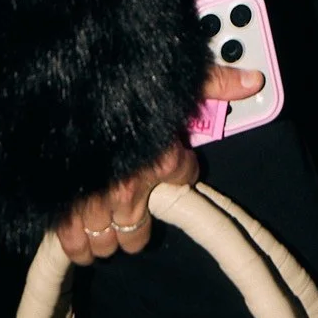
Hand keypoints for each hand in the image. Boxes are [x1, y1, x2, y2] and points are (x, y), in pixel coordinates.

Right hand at [54, 63, 263, 264]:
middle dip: (137, 224)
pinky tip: (82, 242)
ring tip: (108, 226)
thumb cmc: (123, 76)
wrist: (70, 75)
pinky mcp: (63, 205)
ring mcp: (94, 200)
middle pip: (138, 233)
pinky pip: (73, 241)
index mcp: (162, 159)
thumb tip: (254, 80)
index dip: (180, 168)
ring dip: (108, 236)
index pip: (184, 179)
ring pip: (107, 241)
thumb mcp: (177, 73)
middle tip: (133, 209)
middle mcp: (129, 188)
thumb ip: (214, 82)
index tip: (172, 161)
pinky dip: (77, 244)